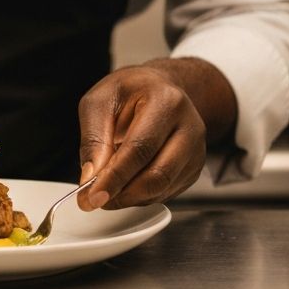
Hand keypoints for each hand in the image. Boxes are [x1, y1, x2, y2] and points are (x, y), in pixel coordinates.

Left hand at [77, 63, 213, 209]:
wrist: (159, 88)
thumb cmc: (130, 91)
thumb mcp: (100, 101)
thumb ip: (93, 137)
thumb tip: (91, 177)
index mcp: (166, 102)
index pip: (140, 148)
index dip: (115, 176)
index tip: (92, 196)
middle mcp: (189, 127)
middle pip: (157, 174)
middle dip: (122, 193)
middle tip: (94, 199)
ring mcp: (196, 150)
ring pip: (162, 188)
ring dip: (129, 197)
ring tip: (106, 189)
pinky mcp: (194, 168)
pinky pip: (166, 192)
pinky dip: (141, 196)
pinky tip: (125, 183)